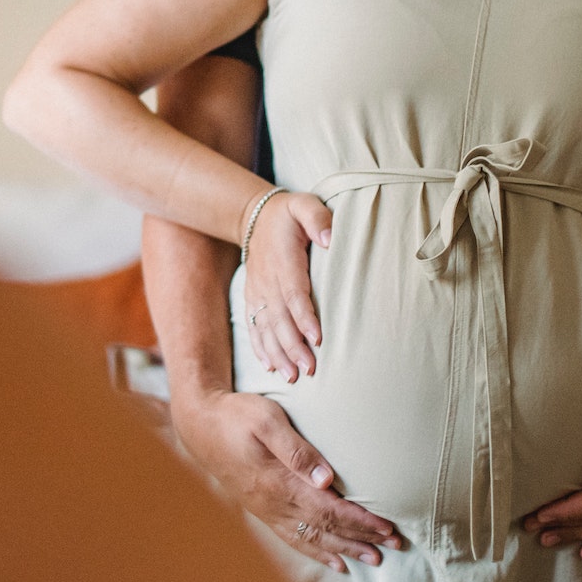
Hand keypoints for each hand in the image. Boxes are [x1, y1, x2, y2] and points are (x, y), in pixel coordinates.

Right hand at [173, 388, 403, 571]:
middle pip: (326, 528)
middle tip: (394, 545)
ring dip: (344, 549)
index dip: (360, 521)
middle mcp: (275, 503)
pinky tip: (334, 560)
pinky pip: (293, 539)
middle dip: (361, 538)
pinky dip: (317, 552)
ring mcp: (267, 510)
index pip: (329, 509)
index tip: (387, 527)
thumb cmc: (236, 415)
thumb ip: (297, 449)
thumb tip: (327, 479)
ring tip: (373, 558)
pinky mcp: (262, 510)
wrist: (200, 425)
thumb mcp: (266, 420)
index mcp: (279, 482)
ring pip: (312, 539)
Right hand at [239, 192, 333, 382]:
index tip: (317, 338)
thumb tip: (330, 238)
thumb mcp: (304, 205)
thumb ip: (317, 218)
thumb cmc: (288, 214)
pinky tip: (270, 366)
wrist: (253, 216)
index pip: (294, 293)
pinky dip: (260, 348)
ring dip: (279, 353)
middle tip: (310, 370)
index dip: (305, 317)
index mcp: (283, 260)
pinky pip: (253, 326)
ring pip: (266, 327)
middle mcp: (267, 280)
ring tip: (292, 376)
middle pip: (280, 318)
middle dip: (294, 346)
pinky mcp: (251, 298)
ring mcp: (257, 291)